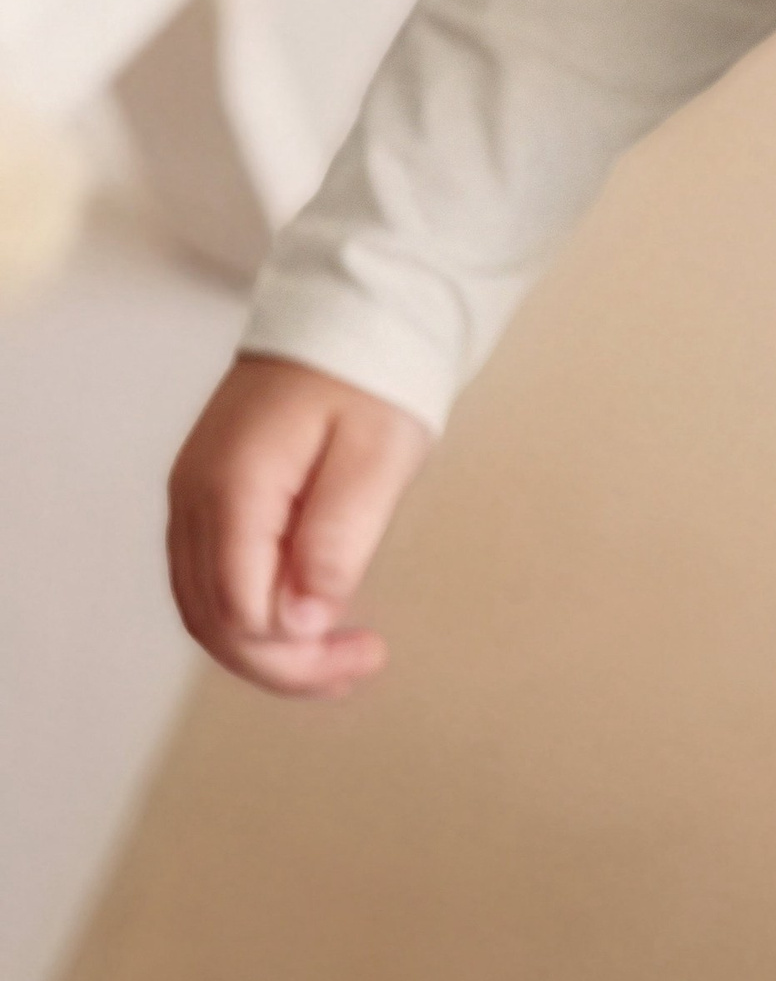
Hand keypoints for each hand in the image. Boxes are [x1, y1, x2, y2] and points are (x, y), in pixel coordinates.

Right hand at [167, 352, 433, 698]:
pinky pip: (210, 577)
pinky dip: (251, 613)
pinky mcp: (208, 495)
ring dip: (266, 647)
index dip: (298, 653)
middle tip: (359, 667)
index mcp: (235, 488)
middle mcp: (195, 498)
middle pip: (214, 621)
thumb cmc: (369, 377)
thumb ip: (336, 539)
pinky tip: (304, 620)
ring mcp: (193, 496)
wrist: (349, 313)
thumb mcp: (377, 456)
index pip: (241, 612)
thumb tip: (300, 621)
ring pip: (204, 607)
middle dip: (283, 664)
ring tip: (338, 659)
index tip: (367, 652)